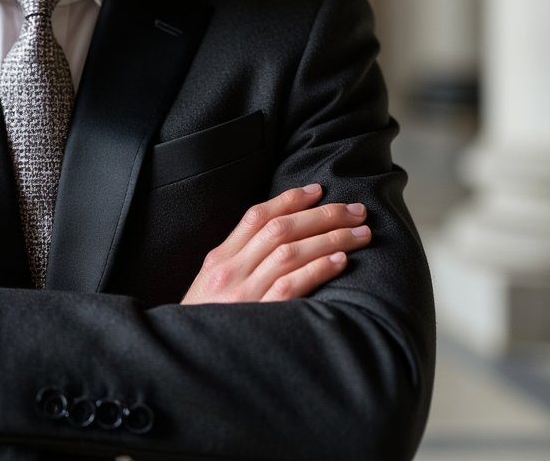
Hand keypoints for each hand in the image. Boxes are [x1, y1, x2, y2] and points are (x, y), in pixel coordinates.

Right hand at [180, 184, 370, 304]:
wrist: (189, 358)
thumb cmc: (206, 322)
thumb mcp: (211, 284)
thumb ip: (239, 261)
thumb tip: (280, 239)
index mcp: (220, 258)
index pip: (257, 216)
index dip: (290, 200)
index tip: (319, 191)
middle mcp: (231, 271)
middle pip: (280, 229)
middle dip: (322, 215)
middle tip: (355, 210)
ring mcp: (245, 294)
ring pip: (289, 252)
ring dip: (330, 238)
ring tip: (360, 234)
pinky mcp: (259, 318)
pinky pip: (291, 286)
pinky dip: (317, 269)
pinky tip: (340, 260)